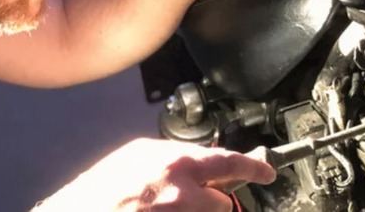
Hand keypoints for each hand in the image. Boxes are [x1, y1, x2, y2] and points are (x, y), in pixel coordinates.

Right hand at [32, 138, 275, 211]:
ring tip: (164, 209)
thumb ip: (173, 158)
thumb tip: (200, 163)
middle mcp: (181, 192)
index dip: (254, 168)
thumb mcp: (136, 158)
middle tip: (188, 205)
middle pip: (223, 202)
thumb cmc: (98, 191)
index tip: (266, 172)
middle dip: (211, 204)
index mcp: (174, 162)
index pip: (229, 162)